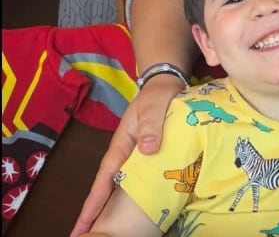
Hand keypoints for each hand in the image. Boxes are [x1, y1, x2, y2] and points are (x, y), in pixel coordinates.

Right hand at [69, 75, 183, 236]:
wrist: (166, 84)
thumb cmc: (158, 95)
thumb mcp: (154, 106)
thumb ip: (150, 125)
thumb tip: (145, 150)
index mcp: (122, 145)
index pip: (105, 179)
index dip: (94, 203)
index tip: (82, 227)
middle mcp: (125, 154)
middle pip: (108, 188)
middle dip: (95, 213)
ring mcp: (135, 155)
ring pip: (121, 186)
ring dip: (111, 207)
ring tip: (103, 230)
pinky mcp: (148, 155)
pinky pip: (138, 179)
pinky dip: (132, 195)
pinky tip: (133, 210)